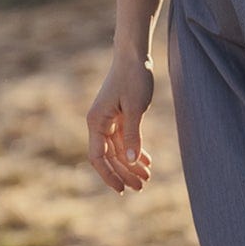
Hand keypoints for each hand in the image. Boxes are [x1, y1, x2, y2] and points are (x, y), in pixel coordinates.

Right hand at [87, 55, 156, 193]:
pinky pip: (124, 140)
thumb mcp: (135, 108)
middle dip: (124, 173)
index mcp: (96, 122)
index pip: (97, 157)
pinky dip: (135, 151)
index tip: (121, 190)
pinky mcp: (119, 116)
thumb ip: (132, 136)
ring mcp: (109, 120)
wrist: (134, 56)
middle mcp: (99, 123)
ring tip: (148, 178)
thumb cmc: (133, 78)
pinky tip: (147, 161)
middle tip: (142, 187)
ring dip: (132, 164)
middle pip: (109, 157)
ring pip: (119, 150)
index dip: (108, 175)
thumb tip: (129, 161)